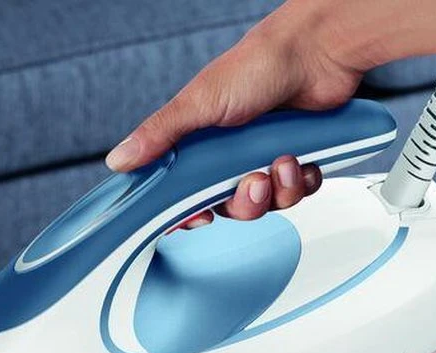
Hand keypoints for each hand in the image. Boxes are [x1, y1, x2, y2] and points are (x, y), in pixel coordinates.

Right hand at [104, 4, 365, 227]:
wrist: (317, 53)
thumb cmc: (257, 65)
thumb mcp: (198, 102)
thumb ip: (159, 135)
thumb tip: (118, 159)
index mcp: (200, 142)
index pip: (184, 193)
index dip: (192, 212)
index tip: (200, 216)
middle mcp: (230, 154)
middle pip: (230, 207)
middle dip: (245, 203)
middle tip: (254, 183)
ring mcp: (263, 157)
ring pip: (267, 203)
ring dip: (278, 190)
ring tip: (283, 161)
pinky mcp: (296, 158)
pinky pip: (297, 192)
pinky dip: (302, 180)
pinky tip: (301, 158)